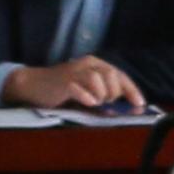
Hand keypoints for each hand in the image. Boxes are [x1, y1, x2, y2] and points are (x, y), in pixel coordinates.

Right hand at [5, 58, 143, 111]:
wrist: (32, 86)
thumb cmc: (62, 92)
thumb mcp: (86, 94)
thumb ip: (103, 99)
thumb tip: (123, 110)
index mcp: (95, 64)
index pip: (120, 75)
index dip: (132, 90)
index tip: (140, 104)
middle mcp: (87, 64)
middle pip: (111, 74)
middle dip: (114, 92)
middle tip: (105, 103)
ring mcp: (74, 71)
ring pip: (97, 78)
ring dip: (101, 94)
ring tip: (94, 102)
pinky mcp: (63, 81)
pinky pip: (78, 86)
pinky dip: (86, 96)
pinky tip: (89, 103)